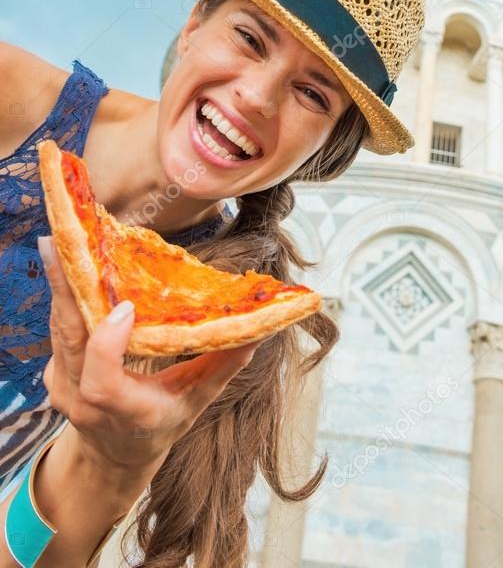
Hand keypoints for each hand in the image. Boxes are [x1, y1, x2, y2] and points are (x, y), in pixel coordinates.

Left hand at [37, 234, 258, 475]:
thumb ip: (223, 366)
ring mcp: (62, 385)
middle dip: (64, 288)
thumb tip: (258, 330)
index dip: (107, 345)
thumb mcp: (196, 400)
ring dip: (59, 282)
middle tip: (60, 242)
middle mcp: (84, 400)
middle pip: (68, 341)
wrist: (114, 455)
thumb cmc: (161, 423)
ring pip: (58, 329)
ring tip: (61, 238)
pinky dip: (64, 294)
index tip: (126, 308)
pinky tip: (68, 259)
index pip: (102, 382)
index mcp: (124, 411)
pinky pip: (57, 329)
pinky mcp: (54, 370)